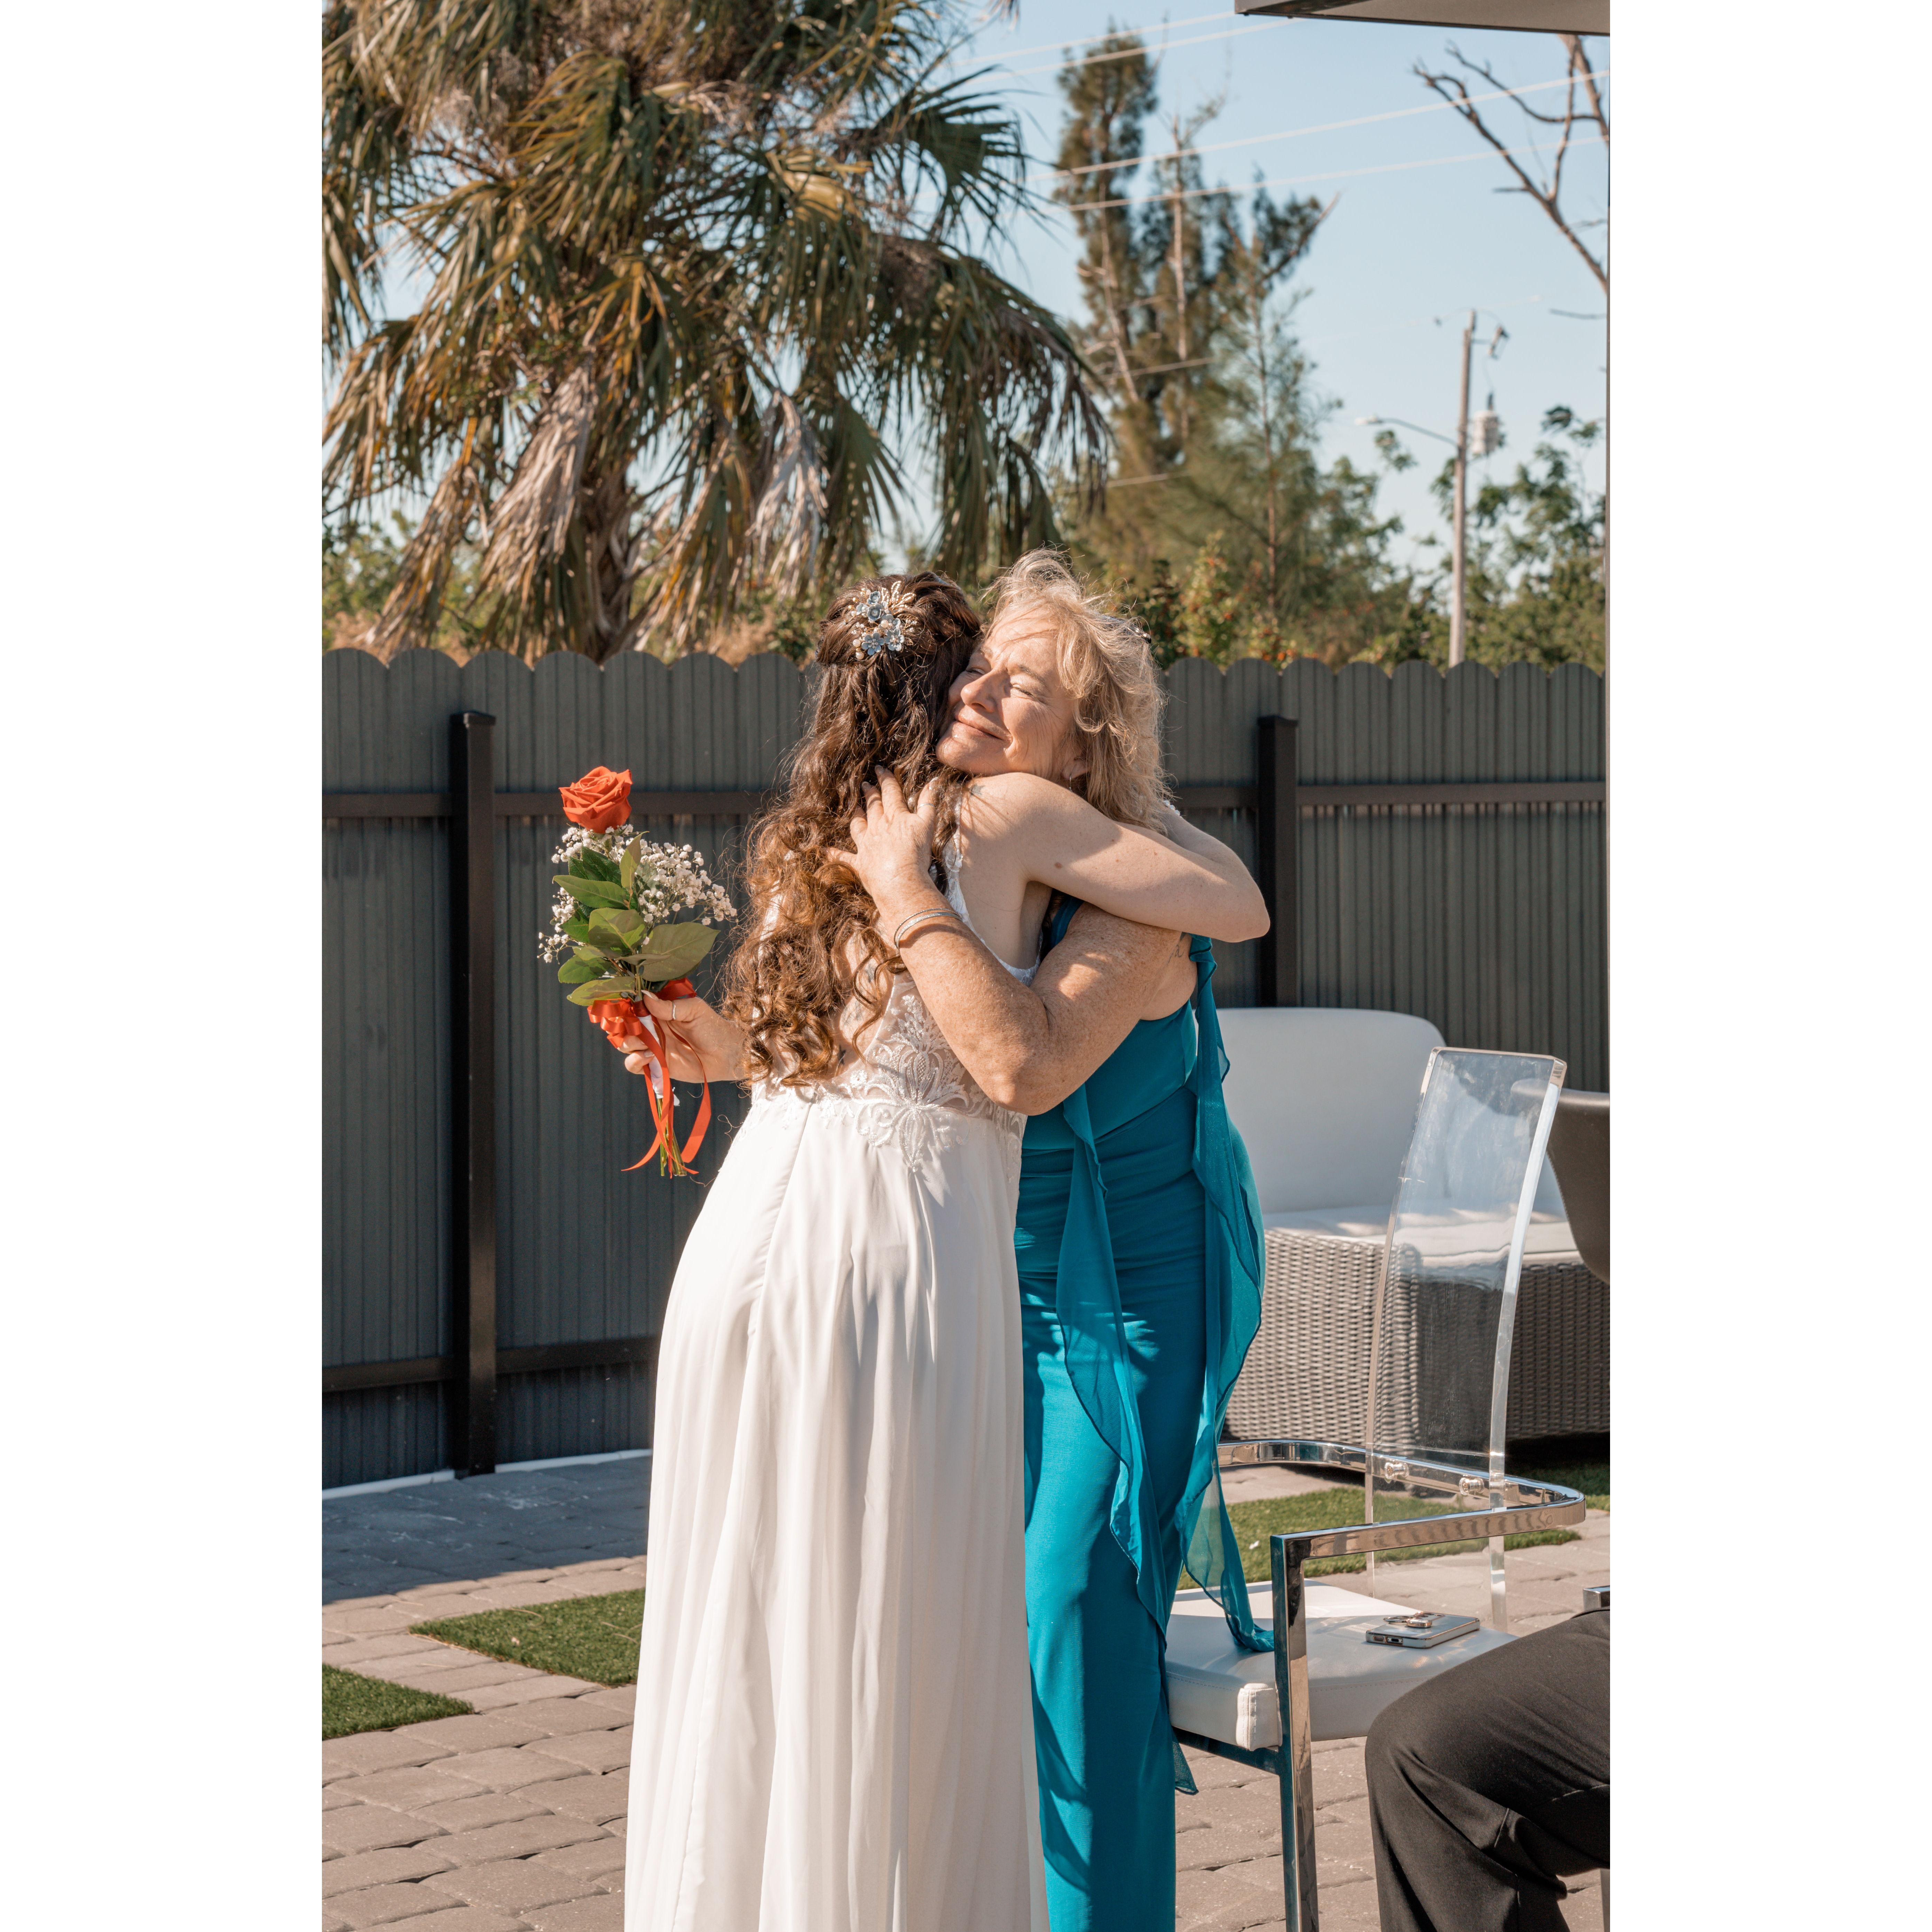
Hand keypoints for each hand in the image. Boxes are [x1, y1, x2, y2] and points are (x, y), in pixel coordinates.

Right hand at [614, 987, 713, 1083]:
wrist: (726, 1055)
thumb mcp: (693, 1010)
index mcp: (659, 1011)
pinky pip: (634, 1065)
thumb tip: (645, 997)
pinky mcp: (656, 1065)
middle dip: (623, 1027)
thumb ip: (669, 1006)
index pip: (635, 1008)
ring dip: (628, 1044)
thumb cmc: (713, 1028)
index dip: (625, 1008)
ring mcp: (653, 1047)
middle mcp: (652, 1028)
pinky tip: (649, 1056)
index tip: (623, 1007)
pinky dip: (635, 1061)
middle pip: (625, 1027)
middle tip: (634, 1029)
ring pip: (626, 1045)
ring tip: (647, 1044)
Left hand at [847, 768, 942, 913]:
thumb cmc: (916, 854)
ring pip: (858, 825)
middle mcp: (878, 827)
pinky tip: (826, 850)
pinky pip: (844, 857)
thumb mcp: (927, 825)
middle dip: (870, 793)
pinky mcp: (860, 863)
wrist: (901, 882)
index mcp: (895, 816)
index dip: (886, 779)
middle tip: (865, 784)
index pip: (890, 792)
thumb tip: (932, 782)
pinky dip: (835, 853)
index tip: (880, 768)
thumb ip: (929, 804)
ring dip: (856, 815)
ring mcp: (866, 845)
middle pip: (873, 805)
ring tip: (855, 808)